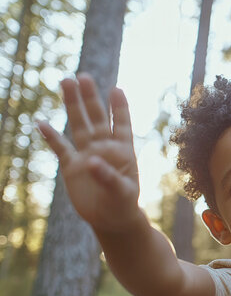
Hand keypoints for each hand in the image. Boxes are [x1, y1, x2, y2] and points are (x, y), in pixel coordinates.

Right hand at [38, 74, 140, 231]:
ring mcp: (87, 154)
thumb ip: (108, 176)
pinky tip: (41, 123)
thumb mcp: (122, 191)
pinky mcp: (72, 167)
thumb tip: (91, 161)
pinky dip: (51, 137)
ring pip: (78, 126)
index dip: (119, 107)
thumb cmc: (123, 203)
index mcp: (123, 150)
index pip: (122, 123)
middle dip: (90, 98)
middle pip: (96, 118)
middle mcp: (104, 147)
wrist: (111, 219)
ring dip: (72, 106)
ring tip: (66, 83)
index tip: (116, 89)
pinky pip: (60, 148)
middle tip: (83, 77)